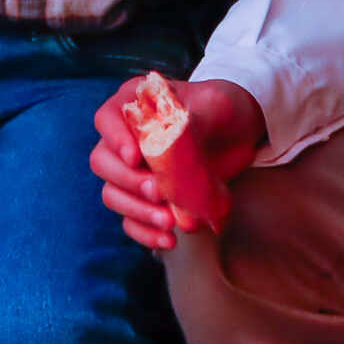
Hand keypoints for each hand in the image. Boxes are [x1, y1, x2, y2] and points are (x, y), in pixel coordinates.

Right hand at [90, 77, 267, 250]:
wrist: (241, 134)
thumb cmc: (223, 111)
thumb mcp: (214, 107)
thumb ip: (188, 126)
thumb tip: (169, 165)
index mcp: (134, 104)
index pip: (107, 118)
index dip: (115, 139)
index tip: (135, 158)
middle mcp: (124, 137)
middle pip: (103, 161)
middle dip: (129, 181)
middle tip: (159, 192)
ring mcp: (131, 171)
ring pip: (113, 194)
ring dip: (137, 210)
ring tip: (169, 220)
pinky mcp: (144, 199)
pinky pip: (131, 220)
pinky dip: (146, 232)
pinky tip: (169, 239)